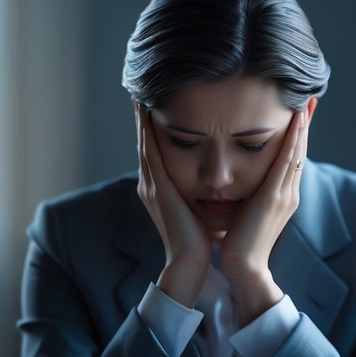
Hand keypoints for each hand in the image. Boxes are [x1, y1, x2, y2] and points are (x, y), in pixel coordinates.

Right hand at [136, 103, 210, 305]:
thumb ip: (199, 193)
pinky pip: (150, 154)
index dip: (152, 129)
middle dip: (142, 119)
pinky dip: (147, 134)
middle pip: (145, 143)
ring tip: (141, 96)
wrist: (190, 263)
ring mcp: (152, 187)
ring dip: (143, 120)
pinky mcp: (158, 190)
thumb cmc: (199, 241)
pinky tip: (148, 115)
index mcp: (161, 190)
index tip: (154, 106)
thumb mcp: (197, 210)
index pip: (155, 151)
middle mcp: (151, 185)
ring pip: (144, 144)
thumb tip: (214, 181)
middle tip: (141, 93)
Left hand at [221, 108, 308, 324]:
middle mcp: (290, 193)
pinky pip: (287, 161)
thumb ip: (251, 194)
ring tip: (303, 103)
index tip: (298, 112)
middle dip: (304, 125)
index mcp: (284, 196)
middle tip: (308, 99)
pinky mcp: (276, 197)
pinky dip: (292, 139)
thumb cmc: (239, 243)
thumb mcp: (248, 212)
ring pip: (297, 153)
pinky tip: (294, 121)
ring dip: (301, 127)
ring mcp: (286, 195)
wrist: (244, 267)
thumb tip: (244, 180)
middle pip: (300, 151)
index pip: (292, 158)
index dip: (297, 135)